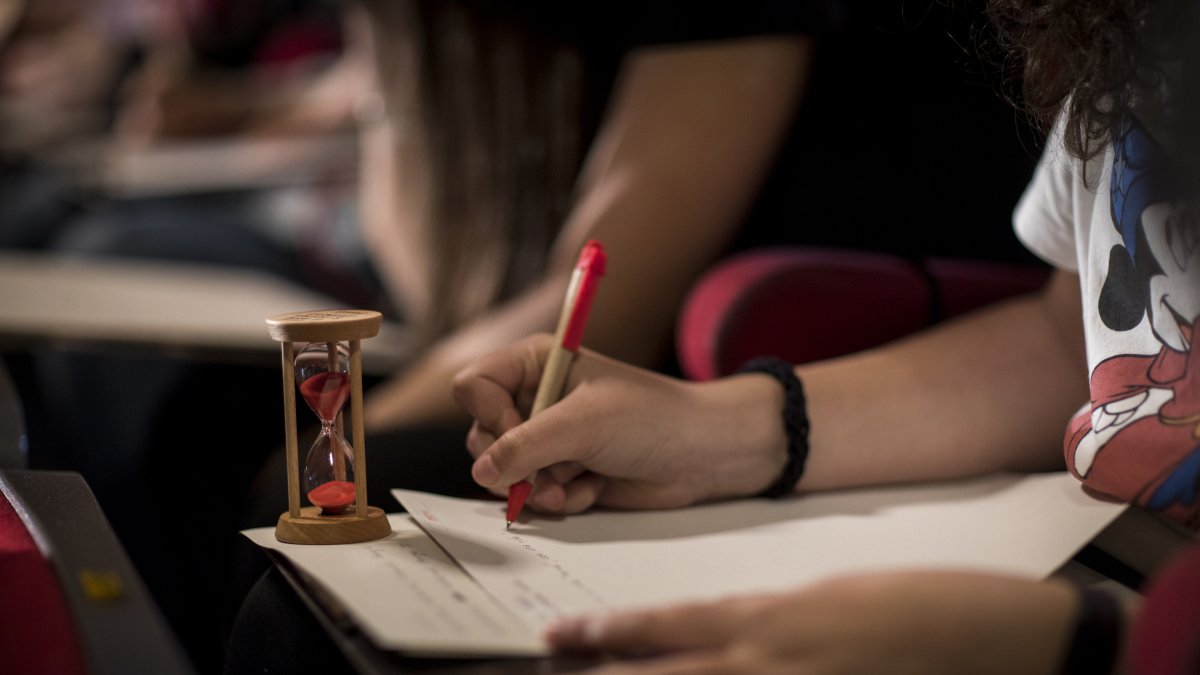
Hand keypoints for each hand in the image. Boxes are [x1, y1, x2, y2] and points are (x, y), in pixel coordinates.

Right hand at [452, 334, 786, 512]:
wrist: (703, 455)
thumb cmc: (652, 419)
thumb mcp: (585, 425)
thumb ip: (526, 447)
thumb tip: (482, 473)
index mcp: (536, 364)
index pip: (473, 386)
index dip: (488, 415)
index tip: (520, 431)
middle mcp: (535, 398)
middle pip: (481, 436)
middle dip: (516, 463)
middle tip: (551, 472)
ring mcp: (547, 438)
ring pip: (504, 473)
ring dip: (539, 488)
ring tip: (578, 483)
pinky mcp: (561, 473)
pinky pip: (532, 496)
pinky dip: (559, 500)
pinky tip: (593, 489)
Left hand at [546, 571, 1079, 674]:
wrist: (994, 636)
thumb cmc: (913, 605)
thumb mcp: (824, 594)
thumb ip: (764, 616)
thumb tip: (713, 631)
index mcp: (765, 617)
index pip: (662, 626)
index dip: (604, 633)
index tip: (560, 636)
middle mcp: (765, 662)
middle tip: (551, 668)